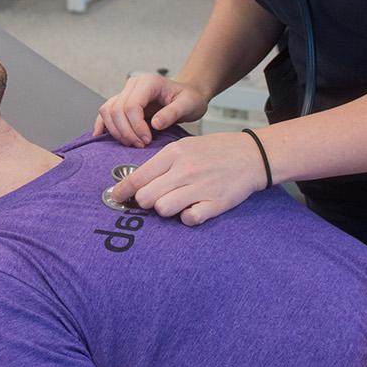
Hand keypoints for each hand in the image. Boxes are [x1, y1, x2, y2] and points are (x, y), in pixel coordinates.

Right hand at [94, 73, 207, 147]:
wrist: (188, 95)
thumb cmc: (190, 98)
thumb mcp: (189, 105)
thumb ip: (173, 113)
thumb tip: (155, 124)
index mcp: (149, 82)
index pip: (131, 105)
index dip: (136, 126)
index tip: (147, 140)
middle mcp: (133, 85)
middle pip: (116, 110)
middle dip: (126, 132)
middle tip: (141, 144)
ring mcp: (125, 93)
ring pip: (107, 111)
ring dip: (116, 131)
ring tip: (132, 143)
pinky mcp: (122, 102)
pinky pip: (105, 112)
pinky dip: (102, 124)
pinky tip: (99, 135)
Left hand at [110, 131, 266, 226]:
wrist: (251, 155)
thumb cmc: (215, 151)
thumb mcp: (185, 146)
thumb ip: (161, 163)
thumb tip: (135, 182)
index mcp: (174, 154)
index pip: (138, 177)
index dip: (122, 191)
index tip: (116, 198)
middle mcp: (184, 170)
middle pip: (146, 197)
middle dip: (145, 202)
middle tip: (153, 199)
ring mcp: (200, 188)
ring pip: (163, 209)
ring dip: (166, 209)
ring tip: (176, 202)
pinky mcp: (215, 204)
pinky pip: (189, 220)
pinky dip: (188, 217)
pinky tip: (194, 208)